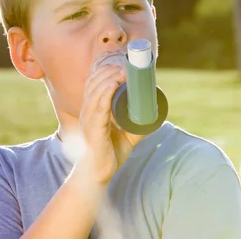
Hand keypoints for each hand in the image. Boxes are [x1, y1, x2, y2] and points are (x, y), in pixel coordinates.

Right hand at [77, 64, 144, 184]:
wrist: (99, 175)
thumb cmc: (110, 154)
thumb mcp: (126, 135)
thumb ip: (137, 125)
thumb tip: (154, 114)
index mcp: (91, 111)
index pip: (92, 84)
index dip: (104, 72)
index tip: (120, 65)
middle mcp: (86, 113)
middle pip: (94, 84)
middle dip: (108, 72)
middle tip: (125, 68)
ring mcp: (88, 121)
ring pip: (96, 92)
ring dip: (109, 79)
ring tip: (123, 72)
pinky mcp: (94, 130)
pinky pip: (99, 108)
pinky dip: (106, 94)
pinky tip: (113, 85)